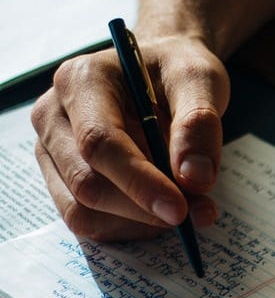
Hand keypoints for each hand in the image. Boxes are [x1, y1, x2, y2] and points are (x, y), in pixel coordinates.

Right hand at [30, 34, 229, 240]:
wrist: (160, 70)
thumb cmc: (176, 70)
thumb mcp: (199, 79)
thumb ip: (199, 124)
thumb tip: (195, 178)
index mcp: (81, 81)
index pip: (99, 143)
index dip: (140, 182)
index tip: (180, 209)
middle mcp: (54, 116)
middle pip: (87, 183)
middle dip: (145, 208)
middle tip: (200, 212)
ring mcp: (52, 150)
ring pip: (83, 211)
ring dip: (140, 223)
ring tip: (190, 208)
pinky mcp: (63, 177)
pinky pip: (89, 220)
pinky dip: (131, 227)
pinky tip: (163, 211)